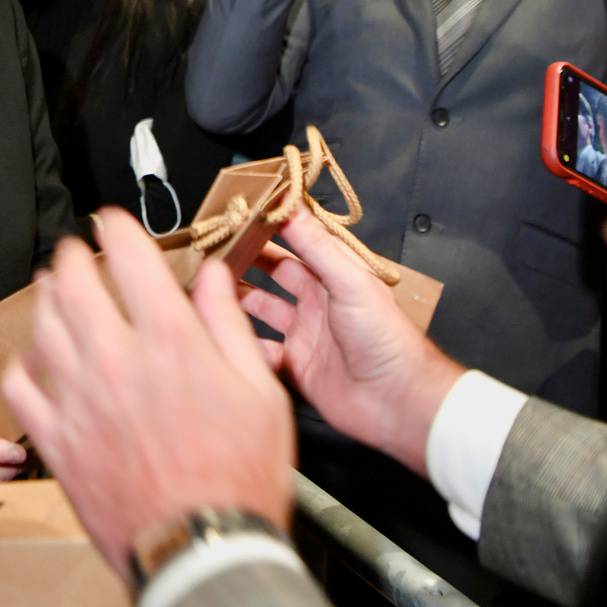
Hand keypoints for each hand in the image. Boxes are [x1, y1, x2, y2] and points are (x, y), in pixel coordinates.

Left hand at [1, 209, 293, 581]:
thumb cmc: (239, 477)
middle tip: (72, 252)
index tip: (113, 220)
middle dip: (70, 258)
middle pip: (73, 285)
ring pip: (42, 329)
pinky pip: (20, 389)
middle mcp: (116, 361)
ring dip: (43, 301)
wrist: (202, 549)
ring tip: (48, 291)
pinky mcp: (57, 440)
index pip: (130, 259)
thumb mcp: (260, 393)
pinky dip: (21, 365)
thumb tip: (212, 279)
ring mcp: (79, 401)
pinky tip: (31, 360)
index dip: (118, 228)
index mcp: (170, 342)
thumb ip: (228, 327)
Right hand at [239, 211, 464, 477]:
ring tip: (211, 287)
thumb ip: (317, 246)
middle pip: (275, 274)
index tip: (242, 213)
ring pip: (263, 309)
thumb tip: (292, 205)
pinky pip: (263, 350)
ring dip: (239, 298)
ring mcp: (305, 333)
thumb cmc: (385, 338)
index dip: (272, 229)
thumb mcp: (349, 282)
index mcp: (335, 276)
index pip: (299, 243)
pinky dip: (247, 344)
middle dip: (248, 260)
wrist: (395, 400)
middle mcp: (318, 301)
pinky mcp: (296, 365)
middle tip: (217, 248)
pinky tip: (236, 336)